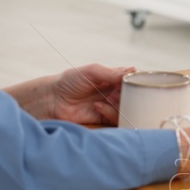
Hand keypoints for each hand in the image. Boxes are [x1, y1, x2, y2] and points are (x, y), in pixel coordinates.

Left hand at [11, 64, 131, 125]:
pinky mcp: (105, 119)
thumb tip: (133, 70)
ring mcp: (111, 106)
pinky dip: (110, 113)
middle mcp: (115, 92)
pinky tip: (97, 106)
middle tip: (118, 91)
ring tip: (108, 98)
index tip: (136, 82)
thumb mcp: (92, 72)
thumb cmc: (70, 81)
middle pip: (135, 96)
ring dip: (121, 104)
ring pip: (129, 109)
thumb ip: (112, 73)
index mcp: (114, 78)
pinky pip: (118, 120)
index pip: (134, 80)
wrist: (52, 100)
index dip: (137, 81)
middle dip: (131, 95)